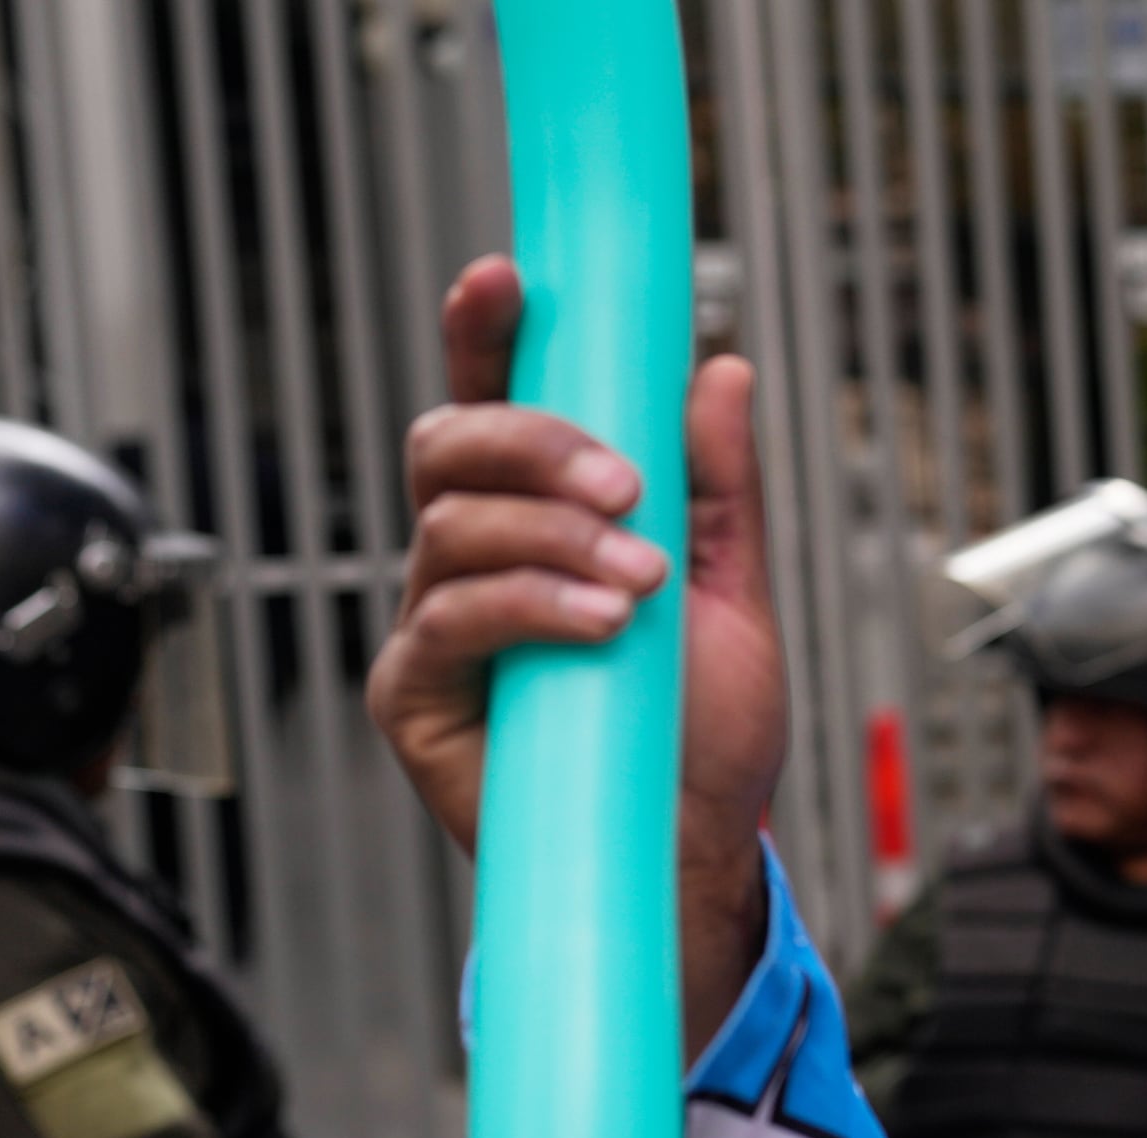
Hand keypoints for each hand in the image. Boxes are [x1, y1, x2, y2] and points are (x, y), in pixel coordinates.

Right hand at [365, 257, 790, 1048]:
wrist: (692, 849)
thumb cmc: (697, 732)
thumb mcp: (732, 596)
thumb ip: (719, 488)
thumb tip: (721, 369)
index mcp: (536, 518)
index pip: (496, 404)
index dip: (487, 334)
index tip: (509, 279)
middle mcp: (469, 558)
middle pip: (449, 446)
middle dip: (536, 443)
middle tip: (629, 484)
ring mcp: (433, 623)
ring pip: (450, 527)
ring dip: (553, 536)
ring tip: (640, 580)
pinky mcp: (414, 695)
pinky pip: (449, 621)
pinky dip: (530, 607)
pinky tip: (601, 622)